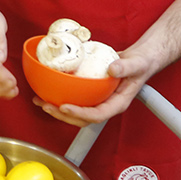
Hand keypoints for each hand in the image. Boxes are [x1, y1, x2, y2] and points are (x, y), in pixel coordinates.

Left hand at [35, 48, 158, 126]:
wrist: (138, 61)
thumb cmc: (140, 64)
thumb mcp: (137, 64)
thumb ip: (126, 67)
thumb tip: (112, 69)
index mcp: (117, 104)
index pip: (97, 115)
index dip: (79, 114)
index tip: (64, 107)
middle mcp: (105, 105)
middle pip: (82, 118)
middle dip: (62, 115)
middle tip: (46, 105)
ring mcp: (97, 101)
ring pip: (75, 112)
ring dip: (57, 109)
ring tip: (40, 101)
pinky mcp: (90, 93)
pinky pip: (74, 99)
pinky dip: (60, 97)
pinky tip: (47, 90)